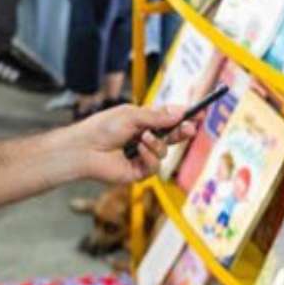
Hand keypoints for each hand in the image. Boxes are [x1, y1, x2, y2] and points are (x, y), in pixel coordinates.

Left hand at [71, 105, 199, 184]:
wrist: (85, 148)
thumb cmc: (102, 128)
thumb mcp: (131, 115)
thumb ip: (157, 116)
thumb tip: (180, 113)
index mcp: (143, 121)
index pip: (169, 119)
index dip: (184, 116)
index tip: (198, 112)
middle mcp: (144, 138)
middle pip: (172, 136)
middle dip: (182, 131)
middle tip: (189, 128)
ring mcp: (142, 156)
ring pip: (165, 151)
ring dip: (157, 144)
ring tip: (142, 138)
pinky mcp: (139, 171)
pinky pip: (155, 166)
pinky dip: (149, 157)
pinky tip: (137, 151)